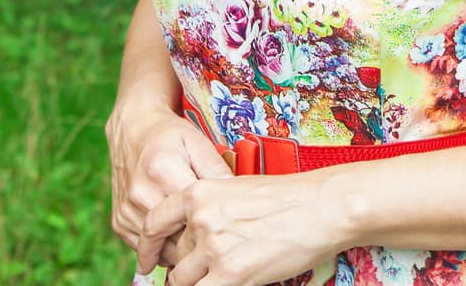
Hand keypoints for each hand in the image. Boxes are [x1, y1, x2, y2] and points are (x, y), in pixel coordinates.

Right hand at [107, 98, 233, 266]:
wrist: (132, 130)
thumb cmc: (170, 136)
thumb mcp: (199, 144)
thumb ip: (217, 171)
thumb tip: (237, 201)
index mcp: (163, 172)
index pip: (194, 220)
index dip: (213, 228)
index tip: (223, 227)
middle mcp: (140, 194)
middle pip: (178, 241)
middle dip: (198, 244)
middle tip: (212, 235)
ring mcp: (127, 211)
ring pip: (162, 251)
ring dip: (180, 249)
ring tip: (193, 234)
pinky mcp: (119, 222)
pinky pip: (145, 249)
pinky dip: (162, 247)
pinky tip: (174, 232)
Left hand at [134, 167, 351, 285]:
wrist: (319, 207)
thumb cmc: (286, 198)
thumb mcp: (236, 189)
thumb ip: (209, 210)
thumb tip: (193, 235)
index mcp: (197, 193)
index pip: (154, 223)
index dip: (146, 246)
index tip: (146, 260)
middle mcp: (200, 220)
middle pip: (173, 256)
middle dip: (183, 267)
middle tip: (201, 269)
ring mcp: (214, 249)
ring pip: (182, 280)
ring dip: (194, 283)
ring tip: (215, 276)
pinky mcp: (232, 274)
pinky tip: (227, 283)